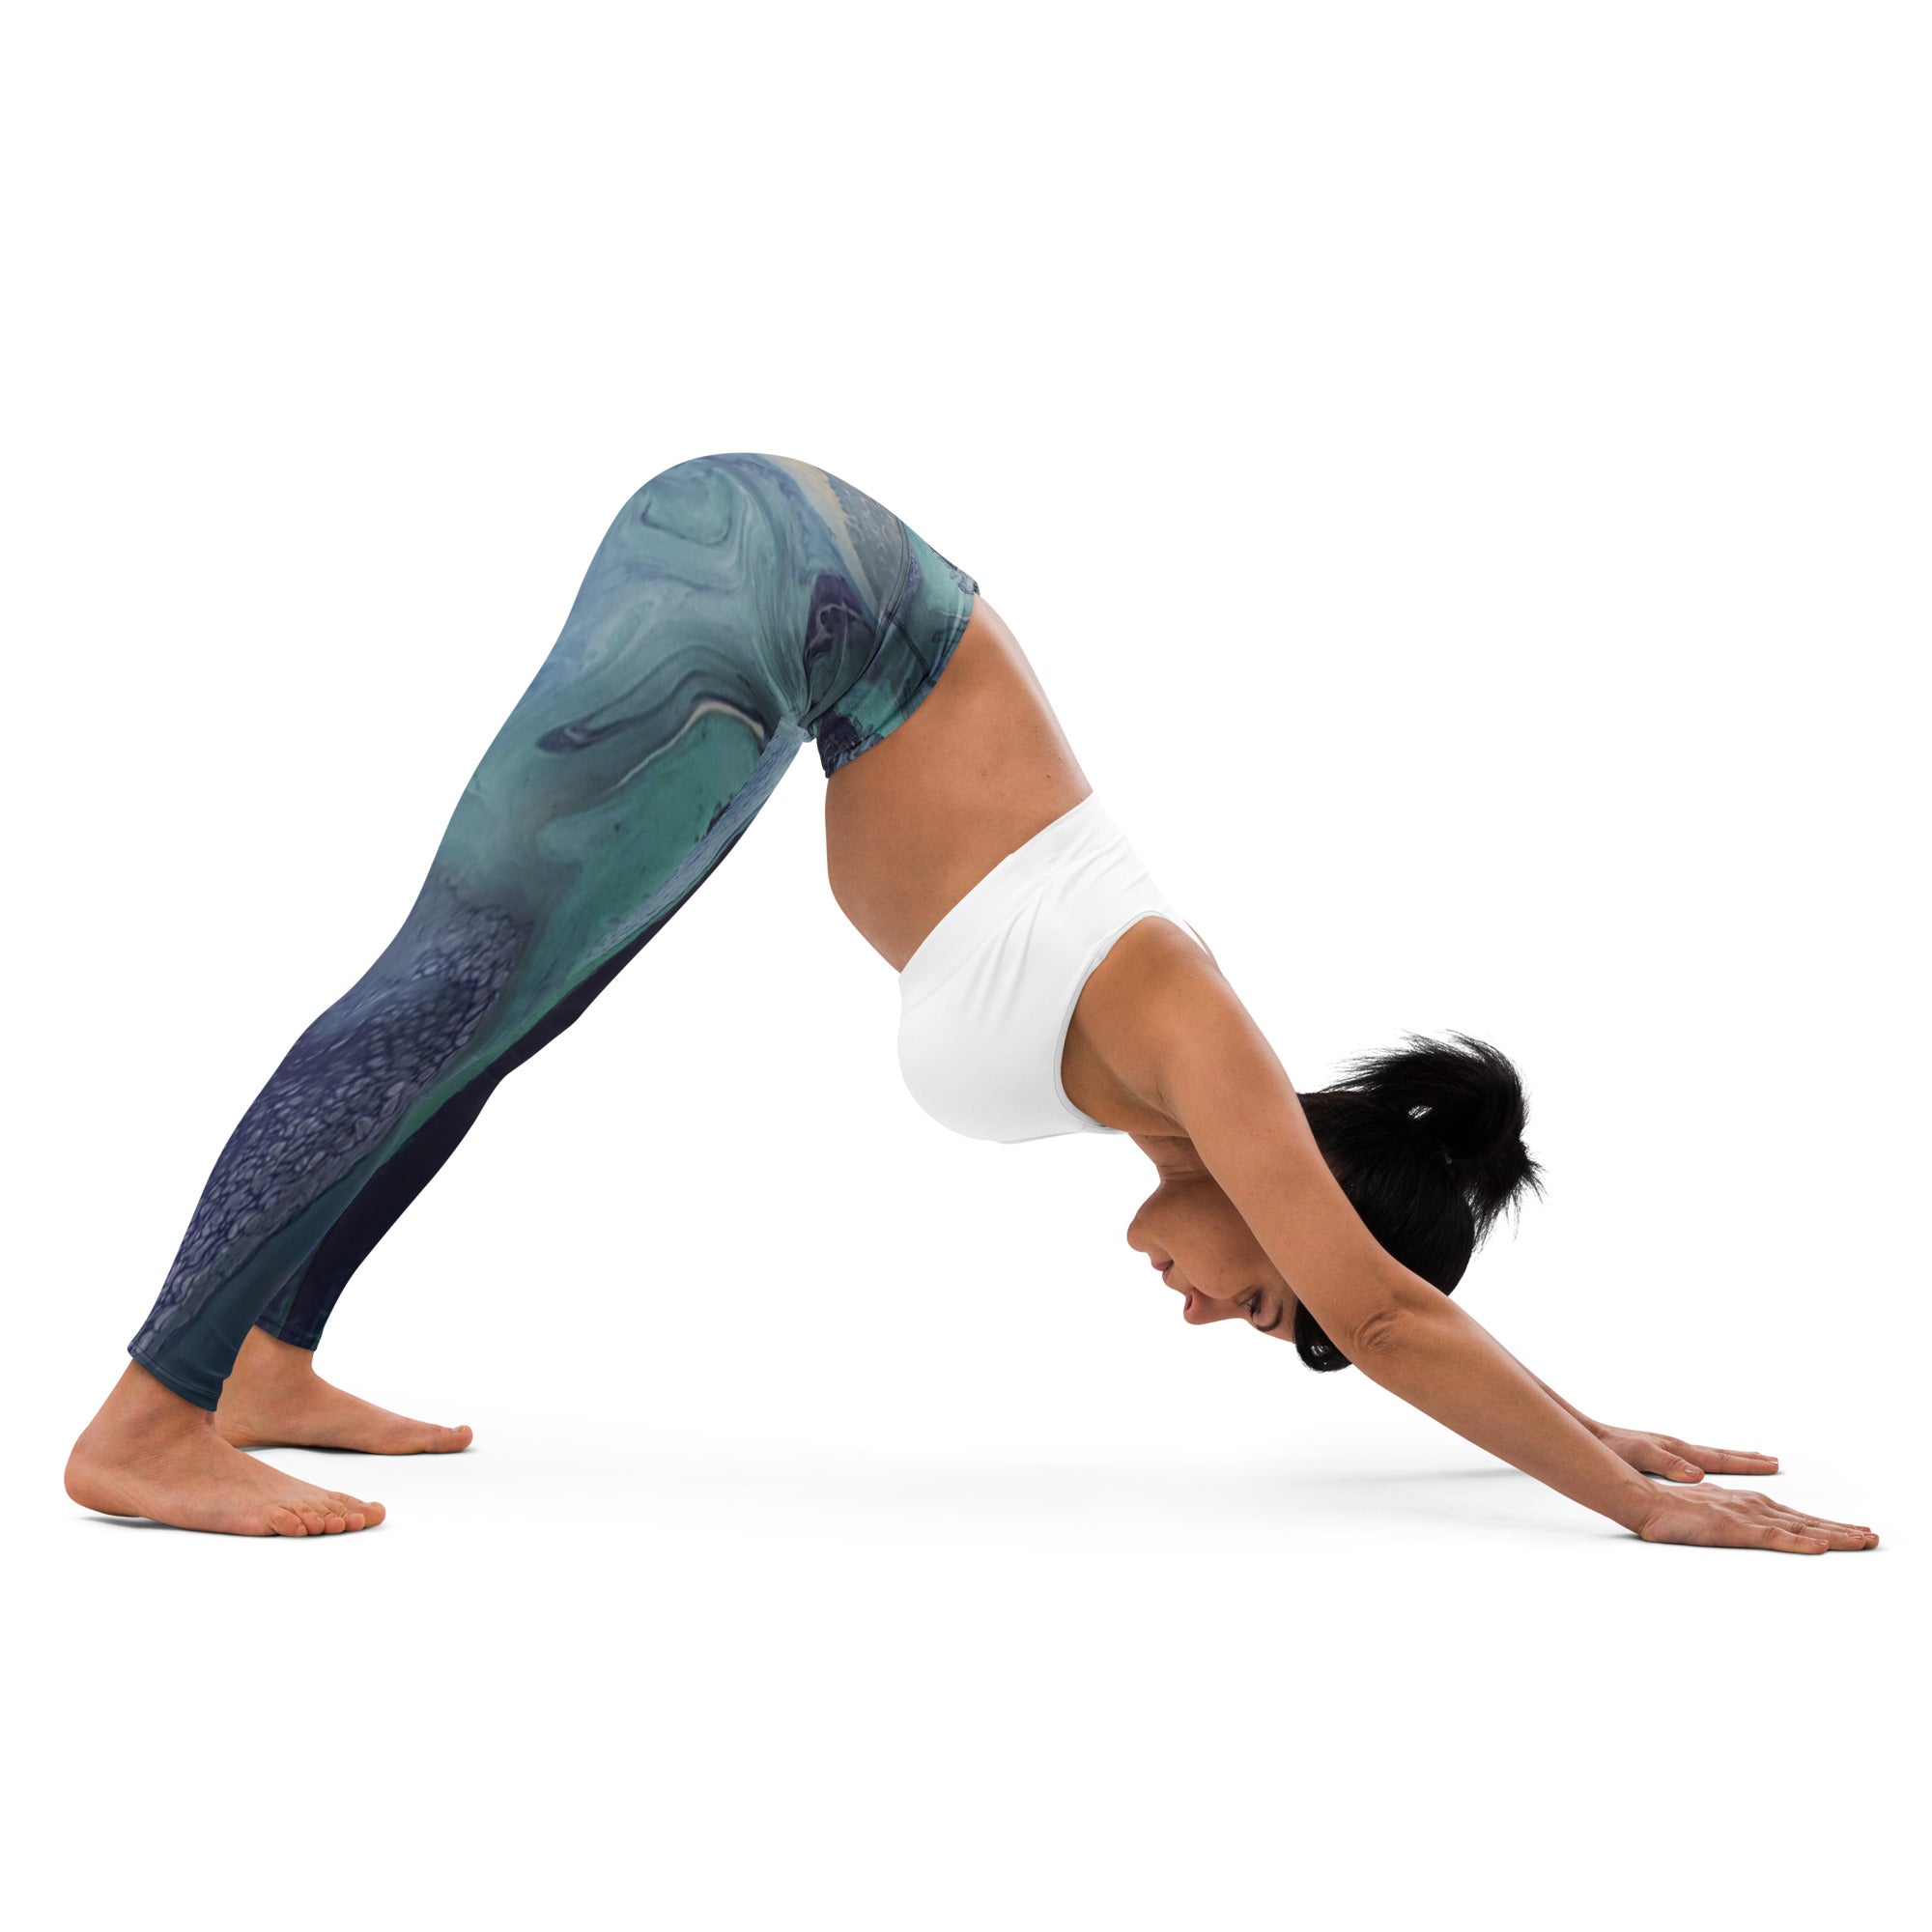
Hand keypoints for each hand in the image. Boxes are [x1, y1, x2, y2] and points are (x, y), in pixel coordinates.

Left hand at [1592, 1424, 1779, 1483]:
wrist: (1590, 1437)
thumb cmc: (1612, 1448)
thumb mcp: (1640, 1457)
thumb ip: (1669, 1465)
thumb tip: (1699, 1475)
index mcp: (1679, 1451)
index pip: (1721, 1459)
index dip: (1747, 1464)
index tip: (1773, 1463)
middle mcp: (1679, 1448)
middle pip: (1721, 1455)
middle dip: (1747, 1460)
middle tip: (1773, 1460)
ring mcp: (1670, 1449)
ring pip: (1709, 1456)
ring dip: (1732, 1459)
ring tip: (1751, 1459)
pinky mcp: (1659, 1453)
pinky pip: (1695, 1459)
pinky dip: (1710, 1461)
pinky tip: (1708, 1466)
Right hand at [1635, 1482, 1876, 1553]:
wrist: (1643, 1501)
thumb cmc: (1669, 1510)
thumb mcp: (1707, 1514)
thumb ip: (1730, 1520)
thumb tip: (1747, 1527)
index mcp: (1748, 1504)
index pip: (1797, 1517)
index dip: (1827, 1525)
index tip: (1854, 1532)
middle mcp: (1753, 1506)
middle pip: (1807, 1521)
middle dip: (1843, 1530)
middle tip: (1873, 1537)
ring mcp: (1747, 1517)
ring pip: (1800, 1528)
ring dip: (1835, 1535)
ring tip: (1864, 1541)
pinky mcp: (1735, 1528)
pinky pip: (1775, 1537)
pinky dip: (1800, 1541)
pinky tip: (1821, 1547)